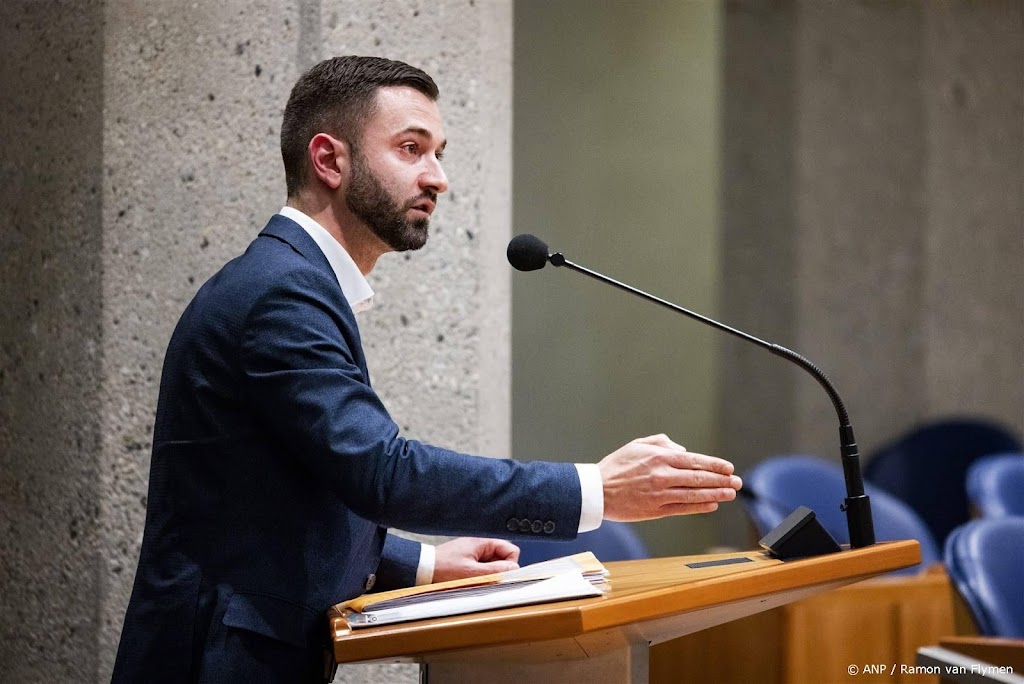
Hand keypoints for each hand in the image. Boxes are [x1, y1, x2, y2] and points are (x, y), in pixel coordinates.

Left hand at [432, 537, 520, 582]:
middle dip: (498, 572)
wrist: (420, 570)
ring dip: (488, 576)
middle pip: (501, 559)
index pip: (510, 550)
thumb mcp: (472, 573)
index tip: (503, 577)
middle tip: (487, 581)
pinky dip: (479, 578)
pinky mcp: (465, 563)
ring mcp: (472, 555)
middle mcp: (479, 547)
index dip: (510, 564)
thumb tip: (514, 569)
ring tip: (475, 583)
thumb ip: (495, 570)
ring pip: (491, 566)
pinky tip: (469, 583)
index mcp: (482, 544)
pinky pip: (480, 570)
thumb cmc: (443, 569)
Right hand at [598, 434, 742, 521]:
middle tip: (737, 482)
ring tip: (730, 494)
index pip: (695, 461)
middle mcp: (663, 475)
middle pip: (699, 478)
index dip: (715, 465)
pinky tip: (712, 505)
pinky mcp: (655, 511)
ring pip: (695, 495)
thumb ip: (661, 443)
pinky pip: (683, 508)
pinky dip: (699, 507)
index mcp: (659, 457)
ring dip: (716, 494)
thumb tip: (683, 450)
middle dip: (722, 480)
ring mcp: (660, 494)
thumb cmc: (616, 467)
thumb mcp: (637, 445)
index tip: (729, 468)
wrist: (596, 491)